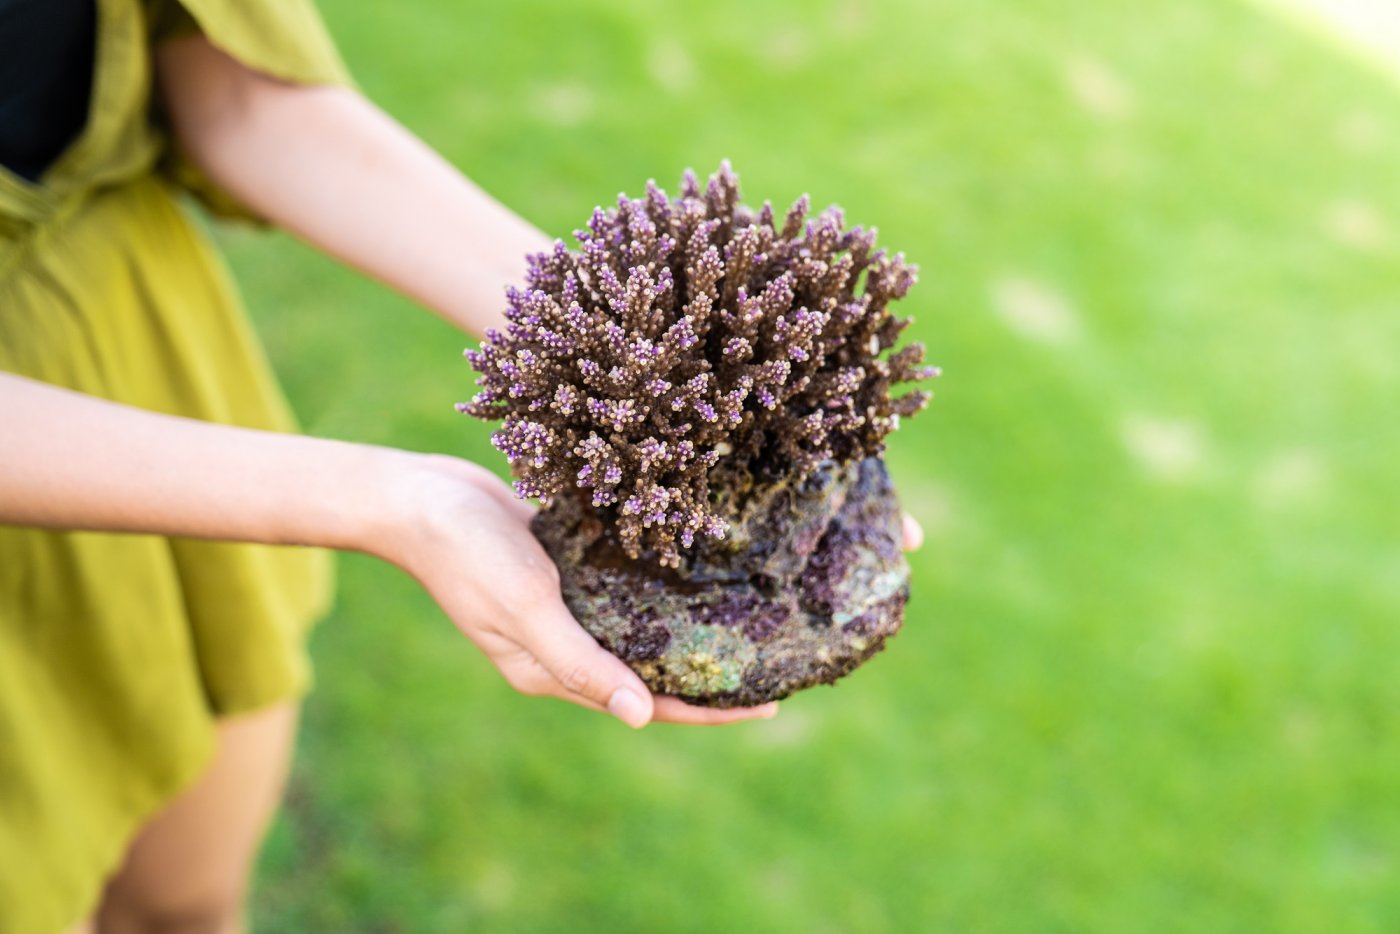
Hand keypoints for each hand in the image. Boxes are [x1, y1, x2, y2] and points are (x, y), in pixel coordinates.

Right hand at [369, 453, 778, 727]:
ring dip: (686, 628)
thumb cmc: (468, 553)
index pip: (649, 703)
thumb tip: (644, 717)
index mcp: (555, 671)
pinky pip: (620, 588)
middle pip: (650, 670)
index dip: (710, 709)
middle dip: (708, 672)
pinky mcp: (562, 570)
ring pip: (639, 629)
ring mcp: (562, 608)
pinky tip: (696, 573)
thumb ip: (581, 662)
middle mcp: (564, 646)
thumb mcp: (527, 608)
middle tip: (773, 660)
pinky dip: (657, 588)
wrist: (418, 496)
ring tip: (746, 620)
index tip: (771, 705)